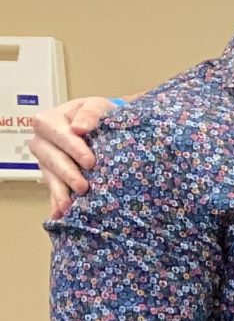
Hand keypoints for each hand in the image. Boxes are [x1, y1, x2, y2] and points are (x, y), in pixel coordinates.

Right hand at [33, 97, 112, 220]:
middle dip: (67, 173)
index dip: (71, 147)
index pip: (56, 132)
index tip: (90, 161)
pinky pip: (52, 189)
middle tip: (83, 186)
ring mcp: (46, 159)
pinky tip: (60, 213)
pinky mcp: (53, 175)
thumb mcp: (98, 106)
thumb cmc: (99, 115)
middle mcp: (43, 140)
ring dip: (60, 191)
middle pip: (50, 157)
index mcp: (51, 120)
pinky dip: (57, 202)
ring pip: (49, 175)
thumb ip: (90, 113)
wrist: (104, 127)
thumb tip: (79, 127)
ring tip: (70, 206)